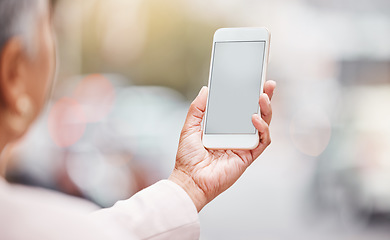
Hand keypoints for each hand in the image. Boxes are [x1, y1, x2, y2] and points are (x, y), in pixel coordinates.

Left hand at [169, 80, 275, 211]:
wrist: (190, 179)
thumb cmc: (188, 158)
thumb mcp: (189, 127)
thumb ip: (197, 109)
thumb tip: (206, 89)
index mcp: (224, 127)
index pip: (240, 108)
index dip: (248, 95)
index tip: (253, 80)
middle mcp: (236, 135)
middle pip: (256, 113)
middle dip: (265, 98)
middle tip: (268, 83)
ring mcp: (244, 145)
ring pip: (263, 125)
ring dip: (266, 110)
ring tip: (262, 96)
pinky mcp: (248, 156)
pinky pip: (262, 141)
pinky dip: (261, 129)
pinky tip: (253, 118)